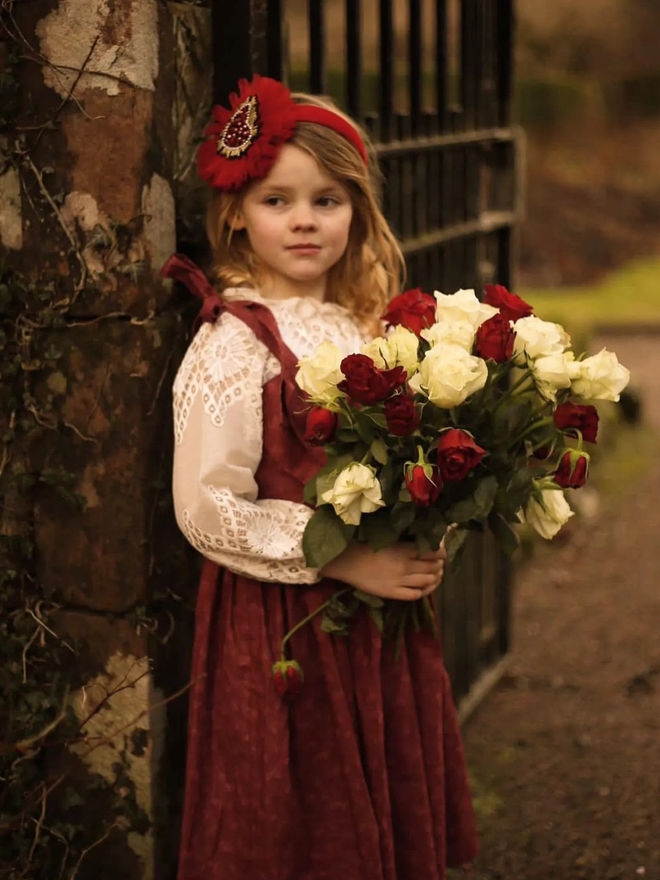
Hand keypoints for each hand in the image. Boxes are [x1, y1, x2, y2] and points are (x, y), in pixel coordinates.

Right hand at [321, 542, 446, 601]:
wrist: (345, 561)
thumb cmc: (364, 545)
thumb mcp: (387, 539)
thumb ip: (405, 541)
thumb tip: (423, 539)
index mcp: (404, 550)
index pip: (433, 552)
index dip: (442, 552)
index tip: (442, 550)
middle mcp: (405, 566)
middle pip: (433, 567)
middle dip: (440, 565)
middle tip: (440, 563)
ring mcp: (399, 581)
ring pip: (427, 582)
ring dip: (435, 578)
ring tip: (436, 575)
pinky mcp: (391, 593)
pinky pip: (414, 595)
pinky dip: (423, 592)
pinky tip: (424, 588)